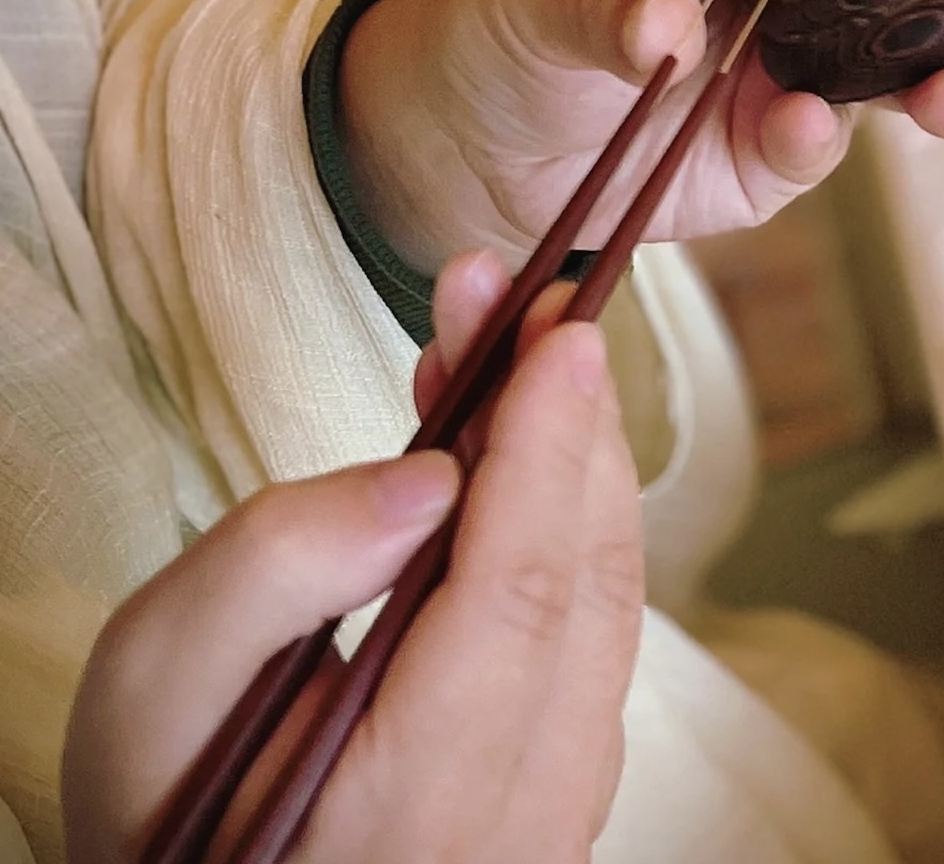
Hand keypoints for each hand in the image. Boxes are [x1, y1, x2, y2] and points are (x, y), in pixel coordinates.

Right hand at [63, 254, 642, 863]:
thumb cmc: (170, 807)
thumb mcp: (158, 683)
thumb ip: (275, 570)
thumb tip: (426, 477)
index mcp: (414, 804)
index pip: (517, 594)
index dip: (546, 445)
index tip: (558, 328)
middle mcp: (521, 820)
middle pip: (588, 585)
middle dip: (568, 422)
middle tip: (537, 307)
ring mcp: (561, 809)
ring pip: (609, 604)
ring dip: (573, 460)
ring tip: (512, 357)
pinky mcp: (568, 782)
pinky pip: (594, 632)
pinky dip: (567, 522)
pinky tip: (514, 454)